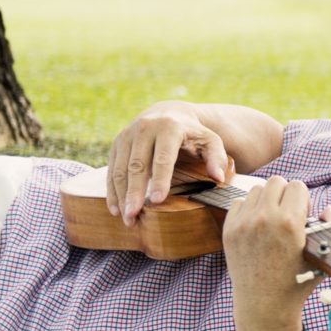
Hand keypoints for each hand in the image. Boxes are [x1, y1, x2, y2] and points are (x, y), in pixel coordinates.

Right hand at [106, 101, 228, 224]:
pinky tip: (115, 208)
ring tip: (127, 217)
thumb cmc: (193, 133)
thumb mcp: (211, 140)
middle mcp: (144, 128)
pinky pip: (112, 169)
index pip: (163, 158)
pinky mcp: (117, 144)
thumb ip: (217, 157)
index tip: (158, 200)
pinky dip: (112, 190)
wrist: (169, 113)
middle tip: (134, 214)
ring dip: (121, 195)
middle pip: (137, 165)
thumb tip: (218, 177)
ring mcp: (127, 135)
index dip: (160, 179)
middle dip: (135, 192)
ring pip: (121, 169)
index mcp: (169, 128)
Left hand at [224, 178, 330, 330]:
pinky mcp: (229, 230)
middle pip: (277, 182)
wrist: (264, 305)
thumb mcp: (319, 255)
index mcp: (289, 222)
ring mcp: (243, 224)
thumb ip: (327, 227)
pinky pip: (239, 202)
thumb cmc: (296, 282)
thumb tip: (327, 208)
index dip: (303, 199)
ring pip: (257, 189)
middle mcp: (264, 219)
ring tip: (272, 221)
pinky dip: (249, 209)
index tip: (302, 215)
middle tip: (287, 215)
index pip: (297, 186)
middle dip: (285, 194)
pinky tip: (257, 226)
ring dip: (267, 200)